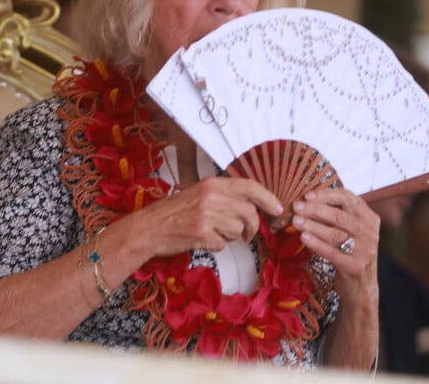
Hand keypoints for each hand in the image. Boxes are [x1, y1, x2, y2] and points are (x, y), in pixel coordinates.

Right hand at [132, 176, 283, 256]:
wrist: (150, 227)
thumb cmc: (175, 212)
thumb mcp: (200, 193)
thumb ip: (225, 195)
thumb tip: (253, 205)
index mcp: (212, 183)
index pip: (249, 186)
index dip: (268, 197)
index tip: (278, 208)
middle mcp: (211, 196)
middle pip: (249, 212)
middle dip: (252, 226)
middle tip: (247, 234)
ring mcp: (206, 215)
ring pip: (238, 229)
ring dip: (232, 236)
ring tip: (216, 233)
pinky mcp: (201, 233)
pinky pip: (223, 243)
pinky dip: (217, 245)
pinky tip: (204, 239)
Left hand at [290, 188, 379, 297]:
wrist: (362, 285)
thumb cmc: (350, 250)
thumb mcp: (351, 229)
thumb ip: (337, 213)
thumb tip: (307, 198)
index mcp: (370, 218)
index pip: (348, 199)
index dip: (327, 195)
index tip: (307, 195)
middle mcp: (370, 233)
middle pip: (339, 216)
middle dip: (315, 209)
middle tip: (297, 207)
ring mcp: (365, 251)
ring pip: (334, 233)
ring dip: (312, 225)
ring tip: (295, 221)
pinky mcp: (356, 267)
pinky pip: (332, 252)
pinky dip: (316, 243)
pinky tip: (303, 237)